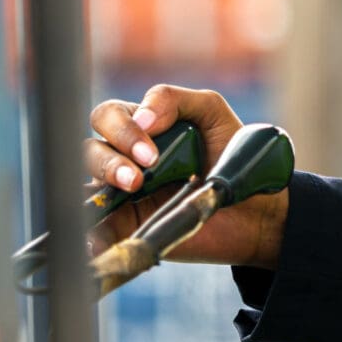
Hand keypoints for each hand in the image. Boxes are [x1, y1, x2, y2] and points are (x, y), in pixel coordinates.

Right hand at [84, 85, 289, 268]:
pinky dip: (88, 236)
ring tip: (132, 190)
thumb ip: (173, 100)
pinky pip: (96, 233)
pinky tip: (90, 241)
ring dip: (100, 187)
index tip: (151, 152)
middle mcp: (124, 159)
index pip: (107, 118)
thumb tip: (140, 115)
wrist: (255, 208)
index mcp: (138, 128)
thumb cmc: (232, 154)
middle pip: (90, 151)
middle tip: (140, 177)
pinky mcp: (129, 229)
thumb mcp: (210, 112)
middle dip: (110, 160)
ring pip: (86, 188)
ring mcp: (123, 196)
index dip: (122, 130)